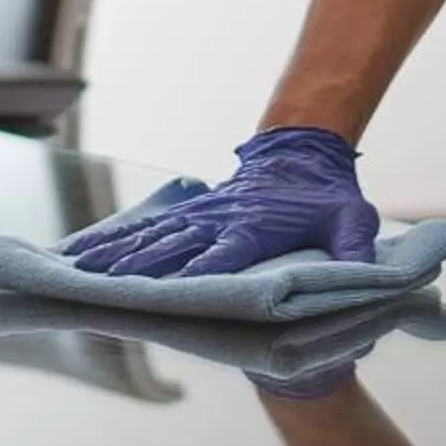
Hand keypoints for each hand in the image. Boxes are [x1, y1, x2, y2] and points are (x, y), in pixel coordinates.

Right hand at [64, 127, 379, 279]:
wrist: (303, 152)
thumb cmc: (327, 195)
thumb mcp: (352, 219)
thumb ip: (355, 251)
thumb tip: (368, 279)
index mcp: (254, 226)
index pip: (221, 255)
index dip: (196, 274)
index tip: (166, 293)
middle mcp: (219, 220)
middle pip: (172, 248)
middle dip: (136, 270)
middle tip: (100, 289)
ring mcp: (201, 216)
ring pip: (151, 237)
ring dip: (114, 256)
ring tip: (77, 274)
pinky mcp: (190, 214)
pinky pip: (147, 228)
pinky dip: (113, 239)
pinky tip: (83, 253)